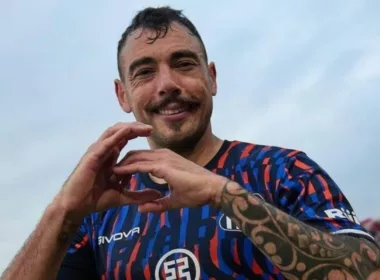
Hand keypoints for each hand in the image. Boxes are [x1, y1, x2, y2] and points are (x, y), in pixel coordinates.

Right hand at [54, 122, 161, 223]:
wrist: (76, 207)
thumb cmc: (94, 200)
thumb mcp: (122, 196)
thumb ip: (139, 194)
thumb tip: (158, 194)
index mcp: (109, 156)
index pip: (124, 138)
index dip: (137, 133)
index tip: (152, 133)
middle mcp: (103, 150)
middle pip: (120, 131)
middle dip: (136, 127)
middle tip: (151, 128)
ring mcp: (97, 151)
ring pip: (114, 132)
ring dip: (130, 128)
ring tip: (144, 128)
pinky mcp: (92, 156)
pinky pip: (106, 142)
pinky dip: (117, 135)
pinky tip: (128, 131)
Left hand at [113, 148, 227, 211]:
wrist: (212, 189)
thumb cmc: (197, 193)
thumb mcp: (173, 200)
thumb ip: (158, 203)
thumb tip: (141, 208)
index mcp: (165, 161)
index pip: (141, 159)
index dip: (128, 167)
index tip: (118, 178)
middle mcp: (163, 155)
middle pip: (135, 155)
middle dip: (121, 164)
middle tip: (110, 176)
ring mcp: (163, 158)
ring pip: (135, 157)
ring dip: (121, 165)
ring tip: (109, 175)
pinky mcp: (163, 165)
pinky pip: (140, 164)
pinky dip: (127, 168)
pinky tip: (117, 173)